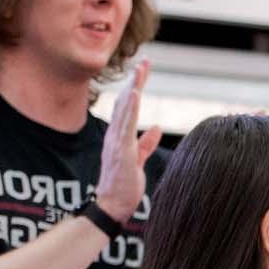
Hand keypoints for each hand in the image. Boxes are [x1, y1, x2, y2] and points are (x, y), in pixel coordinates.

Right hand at [95, 59, 161, 223]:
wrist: (112, 205)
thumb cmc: (124, 186)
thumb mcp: (138, 160)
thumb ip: (145, 144)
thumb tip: (155, 128)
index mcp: (119, 136)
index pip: (129, 108)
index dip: (135, 88)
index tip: (143, 71)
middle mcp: (115, 135)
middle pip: (126, 103)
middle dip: (135, 82)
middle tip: (144, 63)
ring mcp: (117, 142)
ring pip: (125, 110)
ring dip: (133, 89)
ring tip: (140, 71)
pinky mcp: (121, 151)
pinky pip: (125, 126)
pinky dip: (130, 108)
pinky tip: (134, 94)